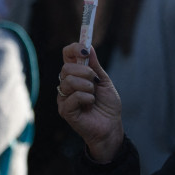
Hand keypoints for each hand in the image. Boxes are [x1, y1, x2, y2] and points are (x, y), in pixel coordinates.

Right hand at [58, 43, 122, 162]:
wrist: (111, 127)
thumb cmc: (107, 106)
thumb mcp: (104, 82)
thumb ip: (95, 66)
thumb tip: (89, 47)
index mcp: (76, 75)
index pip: (67, 55)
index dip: (74, 49)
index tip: (85, 50)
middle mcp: (67, 85)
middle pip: (66, 68)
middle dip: (85, 71)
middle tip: (96, 81)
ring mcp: (64, 98)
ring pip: (69, 81)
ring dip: (87, 86)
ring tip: (94, 95)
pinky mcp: (65, 110)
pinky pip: (73, 96)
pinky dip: (86, 98)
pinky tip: (91, 103)